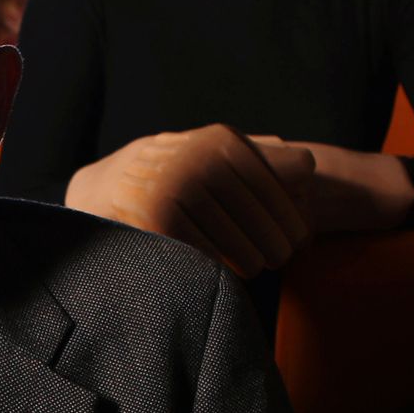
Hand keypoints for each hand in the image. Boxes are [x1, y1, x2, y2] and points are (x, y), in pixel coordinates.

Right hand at [65, 127, 311, 277]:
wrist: (105, 185)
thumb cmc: (177, 173)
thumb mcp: (214, 153)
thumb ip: (260, 155)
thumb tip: (308, 166)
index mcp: (221, 141)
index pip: (272, 183)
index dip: (290, 215)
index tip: (300, 240)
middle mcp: (199, 157)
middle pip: (257, 212)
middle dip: (275, 240)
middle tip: (281, 260)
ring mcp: (176, 186)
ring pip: (233, 233)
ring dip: (251, 256)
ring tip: (258, 268)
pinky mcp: (157, 217)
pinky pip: (203, 248)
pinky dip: (219, 263)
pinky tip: (227, 271)